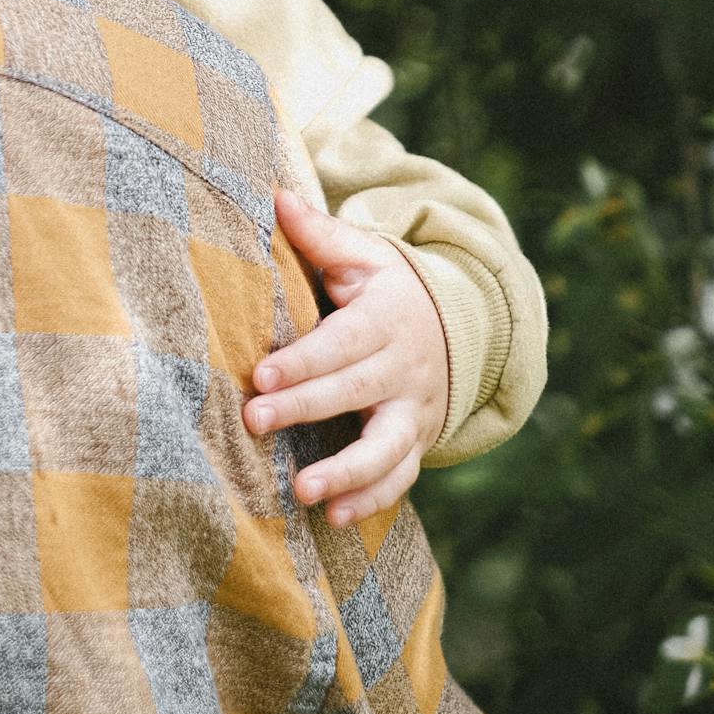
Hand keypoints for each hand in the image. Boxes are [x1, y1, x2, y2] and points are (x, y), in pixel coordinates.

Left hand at [242, 189, 449, 525]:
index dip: (303, 360)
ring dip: (346, 474)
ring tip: (302, 492)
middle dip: (305, 409)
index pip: (342, 342)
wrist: (458, 327)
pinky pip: (400, 478)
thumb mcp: (365, 255)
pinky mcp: (416, 443)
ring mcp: (414, 412)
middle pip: (354, 392)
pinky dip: (371, 501)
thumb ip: (320, 234)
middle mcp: (405, 369)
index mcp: (387, 319)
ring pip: (386, 448)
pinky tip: (335, 519)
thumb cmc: (390, 288)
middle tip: (254, 421)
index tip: (260, 374)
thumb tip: (274, 195)